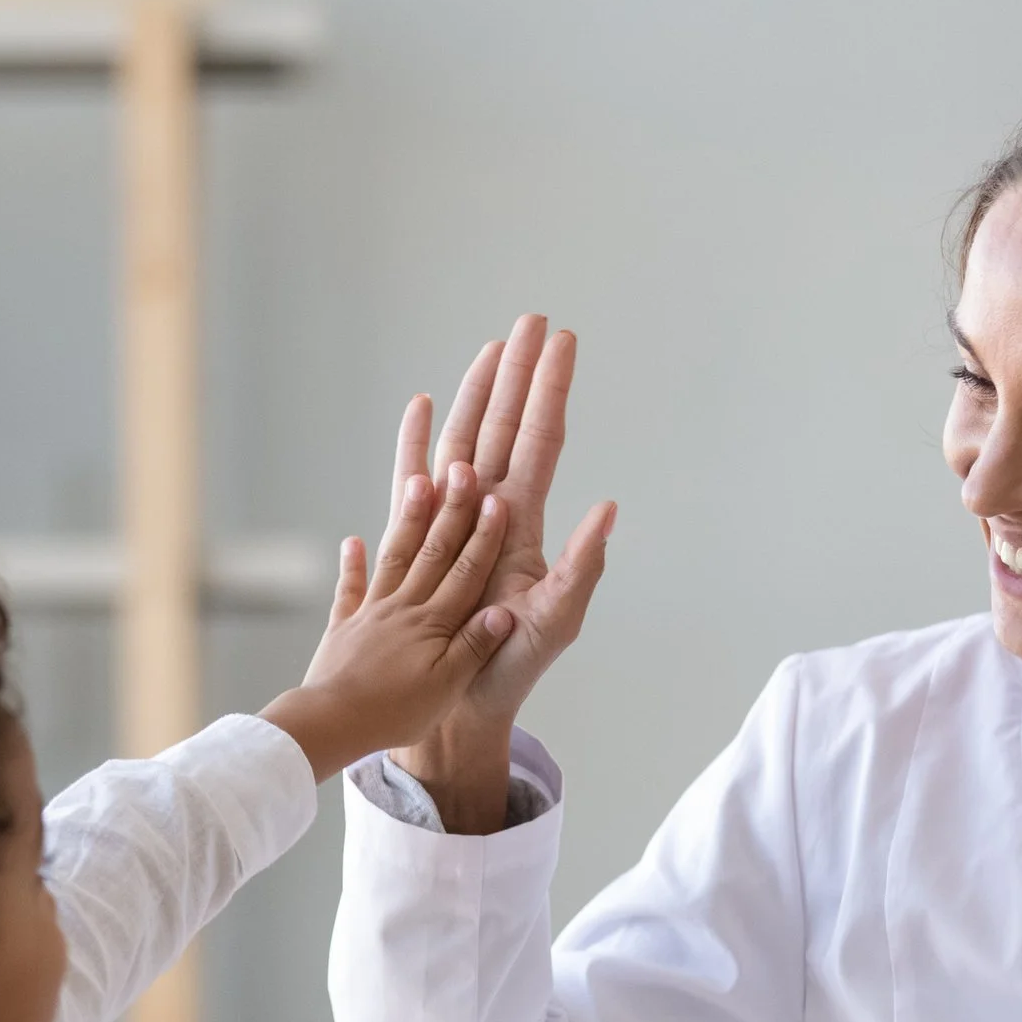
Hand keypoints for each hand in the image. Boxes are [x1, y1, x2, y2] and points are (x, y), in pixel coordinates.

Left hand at [259, 447, 516, 781]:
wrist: (332, 723)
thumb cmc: (394, 712)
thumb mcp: (446, 686)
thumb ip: (474, 645)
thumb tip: (505, 610)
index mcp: (434, 623)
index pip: (466, 571)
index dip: (485, 536)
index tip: (498, 500)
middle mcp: (403, 607)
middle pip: (433, 550)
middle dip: (452, 508)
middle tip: (462, 468)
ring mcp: (371, 613)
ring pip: (395, 557)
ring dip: (408, 519)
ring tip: (417, 480)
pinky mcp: (344, 628)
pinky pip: (349, 590)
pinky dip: (352, 565)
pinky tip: (352, 542)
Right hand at [391, 315, 615, 831]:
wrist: (458, 700)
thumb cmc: (509, 665)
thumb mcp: (556, 620)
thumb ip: (582, 566)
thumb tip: (609, 509)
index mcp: (523, 522)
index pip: (540, 440)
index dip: (550, 391)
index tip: (561, 341)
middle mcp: (488, 511)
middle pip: (504, 426)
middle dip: (517, 374)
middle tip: (529, 321)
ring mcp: (451, 520)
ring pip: (463, 440)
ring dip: (475, 393)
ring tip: (489, 348)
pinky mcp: (417, 538)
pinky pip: (412, 479)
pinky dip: (415, 441)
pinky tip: (422, 405)